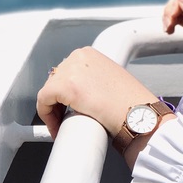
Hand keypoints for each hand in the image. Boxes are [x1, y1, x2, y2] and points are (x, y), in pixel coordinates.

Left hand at [36, 46, 156, 141]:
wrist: (138, 115)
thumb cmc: (131, 103)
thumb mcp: (110, 80)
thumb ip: (93, 80)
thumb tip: (80, 93)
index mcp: (89, 53)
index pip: (66, 71)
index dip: (64, 93)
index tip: (67, 107)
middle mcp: (78, 56)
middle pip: (55, 80)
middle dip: (58, 101)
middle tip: (64, 118)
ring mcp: (71, 70)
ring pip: (49, 92)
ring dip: (53, 110)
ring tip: (63, 125)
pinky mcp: (64, 86)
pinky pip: (43, 102)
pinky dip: (47, 116)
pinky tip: (57, 128)